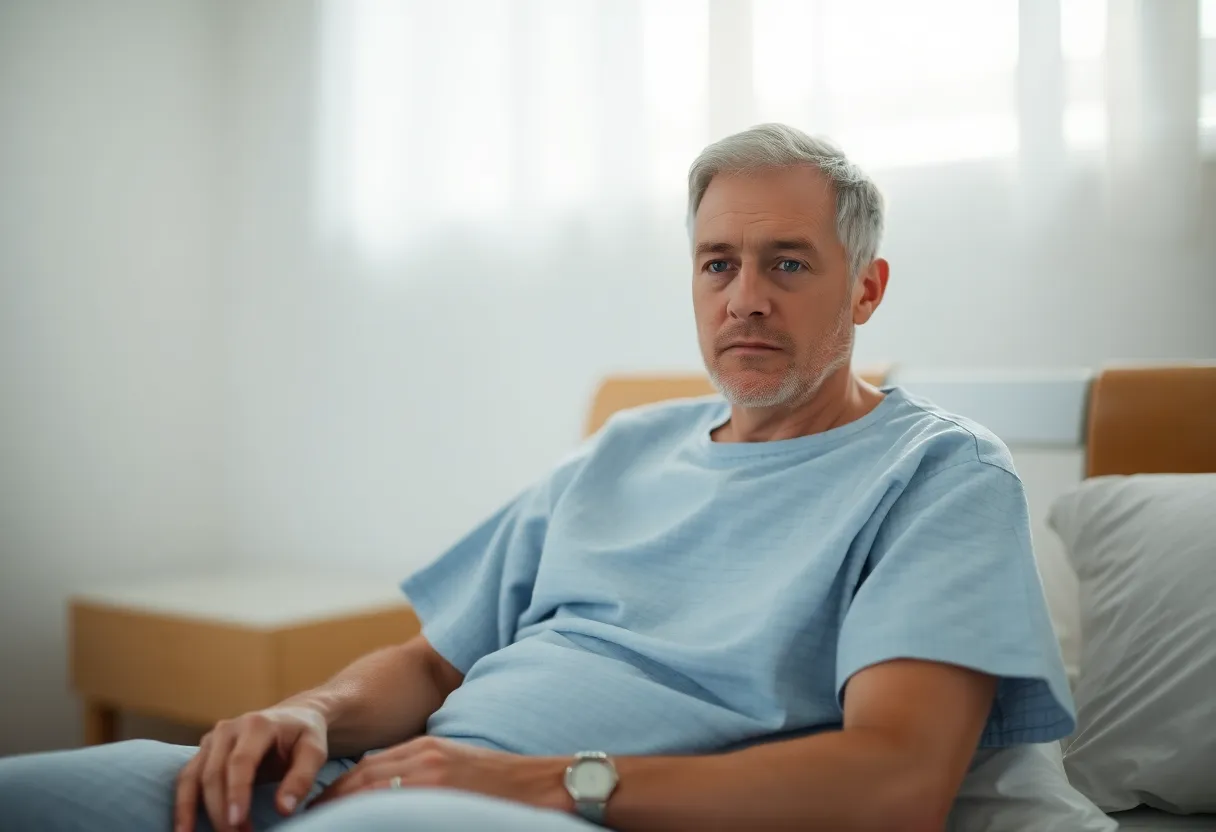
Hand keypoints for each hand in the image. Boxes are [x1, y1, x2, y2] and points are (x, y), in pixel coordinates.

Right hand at [174, 705, 328, 831]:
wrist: (292, 717)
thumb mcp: (313, 751)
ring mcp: (212, 739)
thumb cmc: (303, 736)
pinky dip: (182, 805)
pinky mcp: (203, 752)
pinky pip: (185, 779)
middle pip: (214, 774)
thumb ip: (301, 778)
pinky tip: (183, 831)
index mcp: (257, 724)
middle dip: (220, 811)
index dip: (236, 793)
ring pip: (194, 778)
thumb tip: (283, 809)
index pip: (240, 762)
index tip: (237, 822)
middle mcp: (228, 729)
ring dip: (196, 812)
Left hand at [308, 736, 567, 812]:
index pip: (366, 768)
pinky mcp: (442, 792)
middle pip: (360, 780)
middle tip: (303, 821)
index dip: (337, 790)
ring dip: (341, 811)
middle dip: (329, 802)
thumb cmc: (503, 784)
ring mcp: (431, 777)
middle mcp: (422, 758)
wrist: (545, 785)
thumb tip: (386, 795)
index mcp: (424, 749)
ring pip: (370, 793)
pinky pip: (393, 806)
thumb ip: (422, 774)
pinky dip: (368, 815)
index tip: (315, 808)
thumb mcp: (457, 767)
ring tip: (316, 826)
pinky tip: (351, 825)